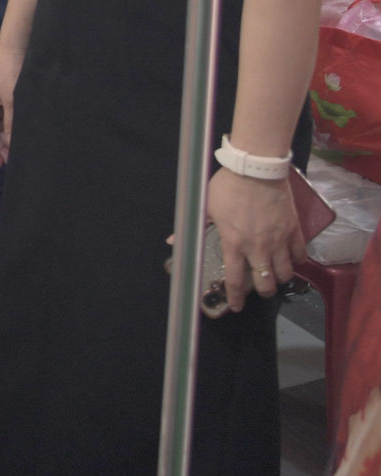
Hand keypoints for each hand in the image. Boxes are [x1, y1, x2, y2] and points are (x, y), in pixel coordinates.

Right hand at [0, 47, 20, 167]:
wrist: (18, 48)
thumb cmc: (11, 72)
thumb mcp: (12, 100)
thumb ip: (11, 123)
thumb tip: (11, 144)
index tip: (1, 165)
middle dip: (0, 147)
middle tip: (14, 160)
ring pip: (0, 126)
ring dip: (7, 138)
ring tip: (19, 150)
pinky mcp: (7, 97)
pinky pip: (7, 118)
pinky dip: (12, 128)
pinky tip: (22, 134)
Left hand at [207, 167, 305, 311]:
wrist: (255, 170)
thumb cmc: (228, 187)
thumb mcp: (206, 207)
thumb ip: (195, 227)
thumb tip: (174, 240)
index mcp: (234, 244)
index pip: (234, 280)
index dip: (236, 298)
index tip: (238, 306)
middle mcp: (258, 248)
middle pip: (265, 283)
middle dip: (263, 291)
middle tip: (259, 288)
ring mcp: (279, 241)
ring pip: (285, 273)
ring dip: (280, 278)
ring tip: (275, 274)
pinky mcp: (294, 230)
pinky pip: (301, 255)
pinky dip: (297, 261)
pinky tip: (292, 259)